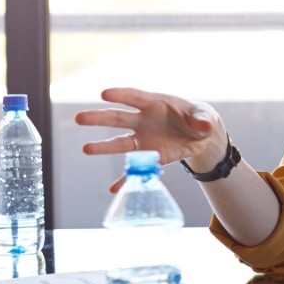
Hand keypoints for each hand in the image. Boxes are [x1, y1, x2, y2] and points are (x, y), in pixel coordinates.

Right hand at [76, 87, 226, 191]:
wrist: (201, 137)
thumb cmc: (199, 119)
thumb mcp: (204, 117)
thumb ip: (202, 120)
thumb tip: (203, 126)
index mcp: (156, 103)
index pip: (135, 97)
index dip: (121, 95)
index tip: (104, 94)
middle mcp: (144, 120)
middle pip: (118, 118)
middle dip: (99, 118)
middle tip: (79, 118)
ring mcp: (144, 139)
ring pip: (120, 143)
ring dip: (103, 147)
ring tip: (86, 149)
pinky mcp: (149, 156)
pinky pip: (134, 169)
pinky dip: (125, 179)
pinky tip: (113, 189)